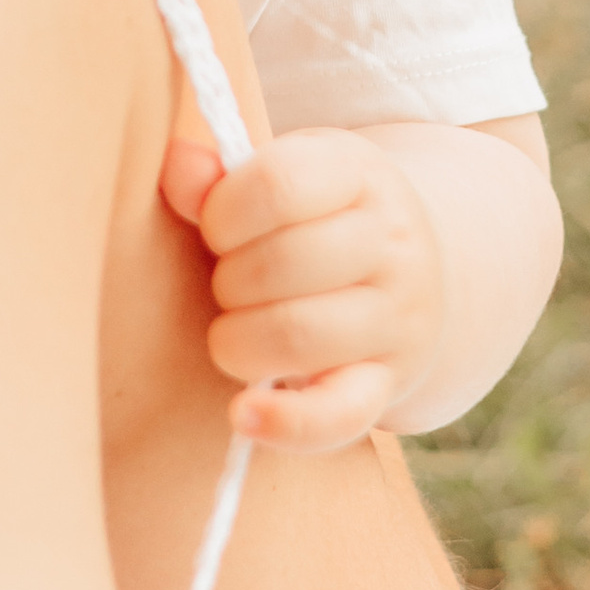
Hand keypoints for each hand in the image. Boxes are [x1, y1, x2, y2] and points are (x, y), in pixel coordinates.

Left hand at [160, 129, 444, 452]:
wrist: (411, 271)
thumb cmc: (317, 217)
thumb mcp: (282, 176)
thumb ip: (217, 177)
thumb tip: (178, 167)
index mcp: (357, 174)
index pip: (279, 184)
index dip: (223, 212)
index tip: (216, 229)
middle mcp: (391, 242)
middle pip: (282, 263)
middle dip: (229, 280)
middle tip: (230, 282)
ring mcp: (397, 318)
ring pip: (298, 335)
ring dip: (240, 339)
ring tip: (239, 328)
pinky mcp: (388, 384)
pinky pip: (340, 415)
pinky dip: (285, 422)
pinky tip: (244, 414)